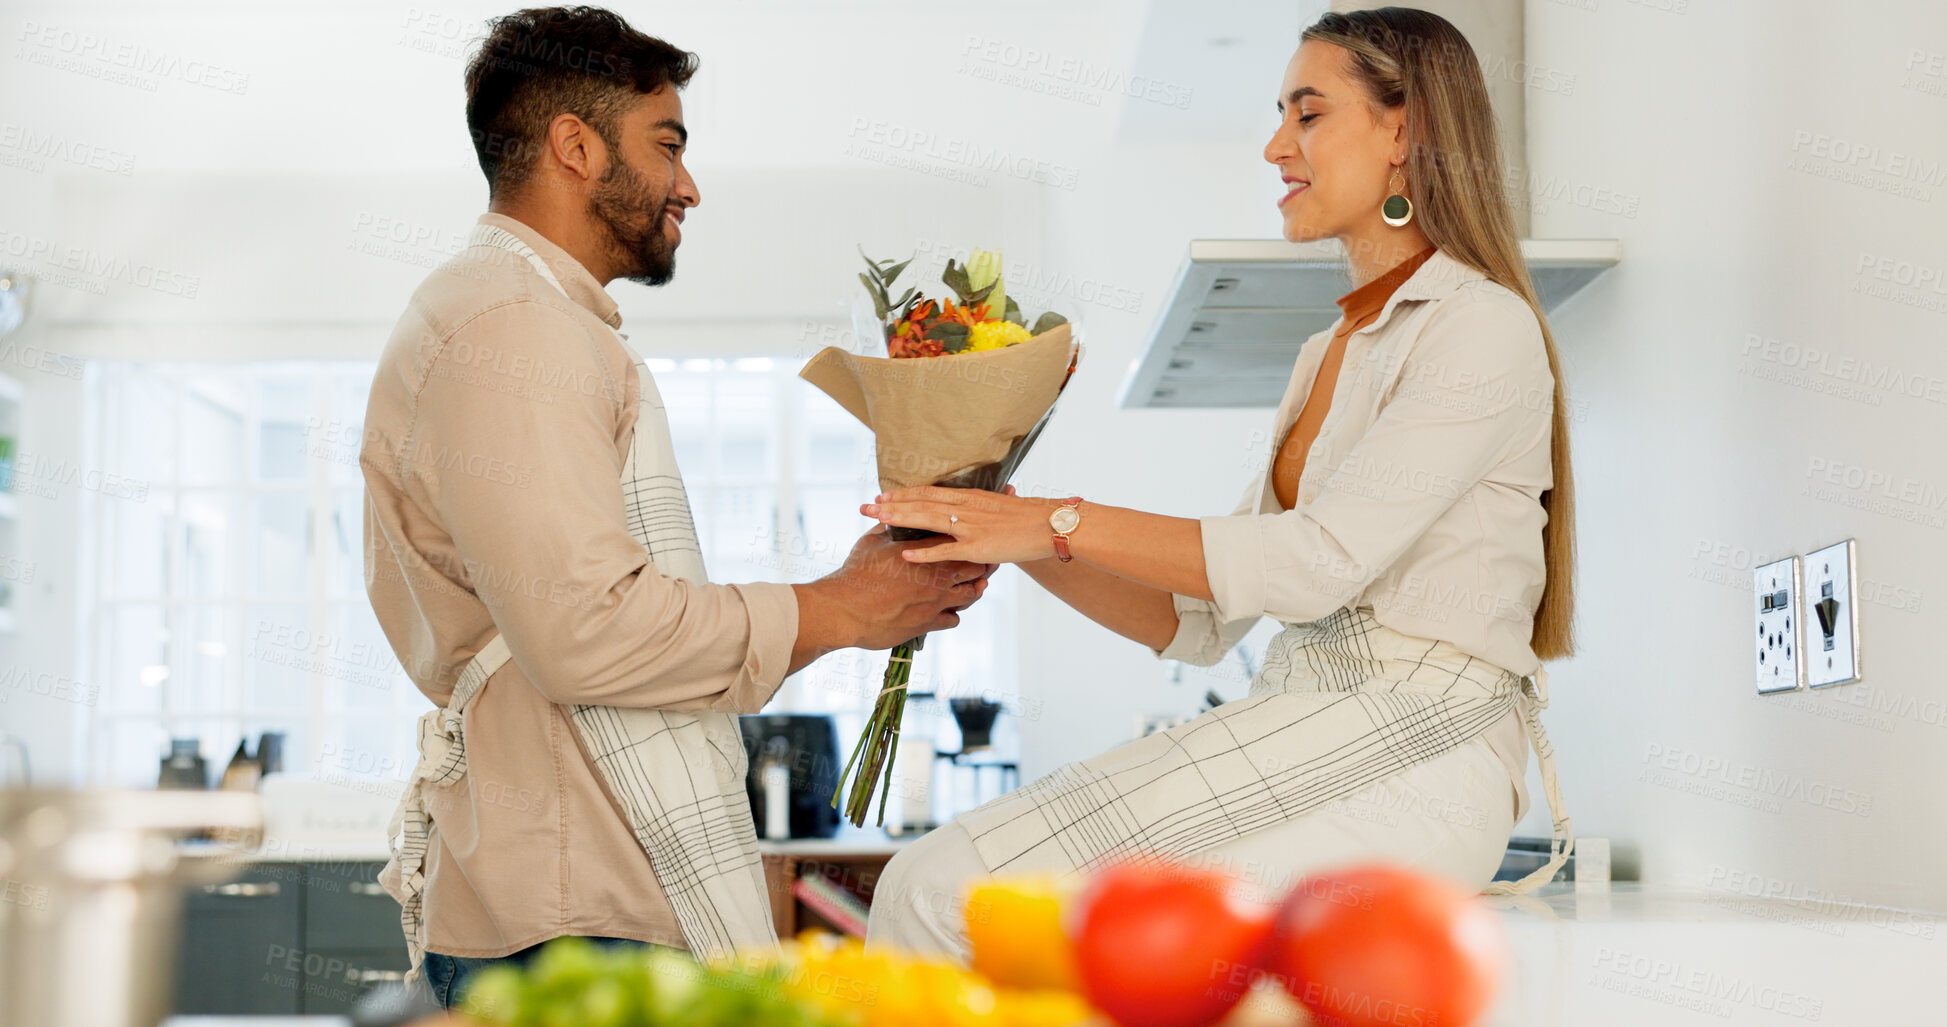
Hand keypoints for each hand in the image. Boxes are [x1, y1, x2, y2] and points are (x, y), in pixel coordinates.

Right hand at [816, 524, 996, 648]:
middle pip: (975, 567)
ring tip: (973, 586)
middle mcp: (936, 575)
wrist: (844, 609)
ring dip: (973, 589)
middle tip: (984, 562)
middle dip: (981, 564)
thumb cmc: (855, 573)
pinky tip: (948, 610)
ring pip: (971, 594)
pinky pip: (954, 619)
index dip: (970, 538)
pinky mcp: (928, 623)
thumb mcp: (871, 542)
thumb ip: (887, 528)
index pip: (959, 540)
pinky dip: (953, 614)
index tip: (974, 537)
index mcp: (925, 551)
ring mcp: (935, 601)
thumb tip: (890, 516)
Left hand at [862, 485, 1059, 564]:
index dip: (903, 494)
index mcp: (969, 498)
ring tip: (877, 519)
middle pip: (921, 503)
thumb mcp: (998, 505)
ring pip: (928, 520)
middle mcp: (965, 508)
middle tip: (865, 506)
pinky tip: (905, 553)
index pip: (929, 492)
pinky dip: (925, 552)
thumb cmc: (1026, 518)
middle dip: (891, 505)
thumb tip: (963, 507)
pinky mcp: (977, 548)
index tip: (882, 494)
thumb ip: (977, 507)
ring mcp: (970, 528)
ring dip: (900, 519)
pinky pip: (946, 551)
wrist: (1048, 525)